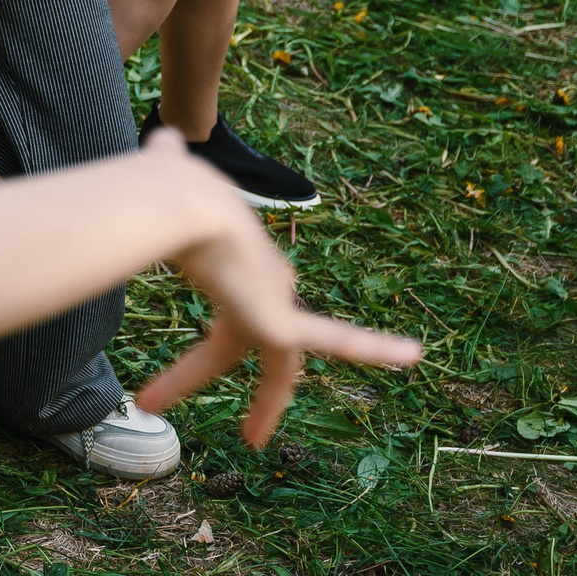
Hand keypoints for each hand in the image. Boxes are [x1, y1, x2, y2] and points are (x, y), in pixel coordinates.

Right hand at [133, 131, 422, 444]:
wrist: (181, 205)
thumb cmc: (170, 196)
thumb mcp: (166, 179)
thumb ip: (167, 163)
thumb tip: (164, 140)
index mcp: (240, 258)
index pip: (248, 296)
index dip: (237, 323)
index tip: (220, 347)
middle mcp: (266, 278)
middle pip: (257, 335)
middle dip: (238, 377)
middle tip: (236, 420)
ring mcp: (275, 300)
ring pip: (283, 360)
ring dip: (269, 402)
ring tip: (256, 438)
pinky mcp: (279, 323)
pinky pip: (332, 340)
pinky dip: (374, 345)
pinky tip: (412, 354)